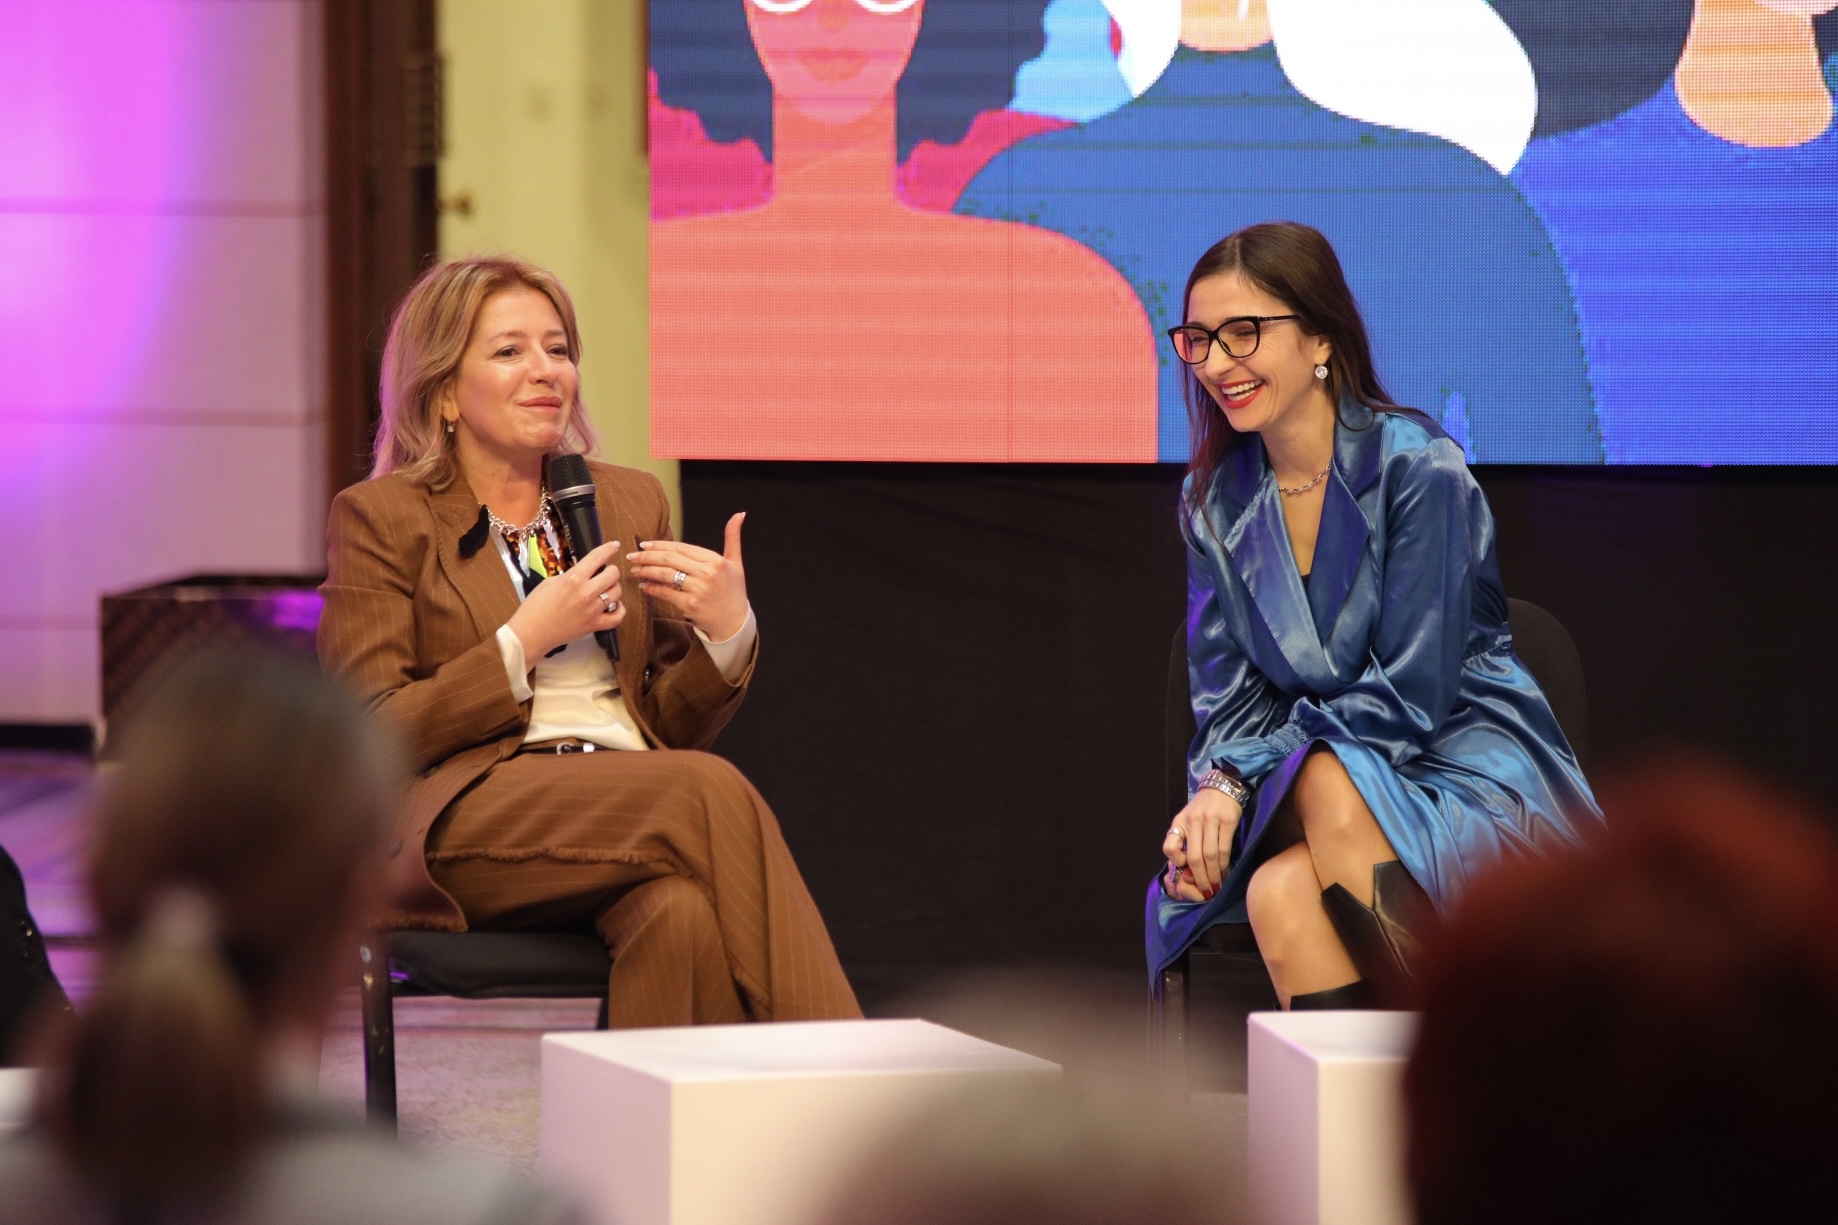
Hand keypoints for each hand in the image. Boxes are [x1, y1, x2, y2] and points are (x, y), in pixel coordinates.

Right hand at [504, 539, 625, 659]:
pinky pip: (617, 617)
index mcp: (573, 578)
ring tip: (606, 589)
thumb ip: (570, 576)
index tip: (615, 545)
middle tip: (604, 573)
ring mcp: (593, 610)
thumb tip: (584, 573)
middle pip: (613, 574)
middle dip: (610, 570)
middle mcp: (586, 592)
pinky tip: (614, 605)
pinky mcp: (595, 625)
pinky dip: (619, 610)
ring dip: (614, 588)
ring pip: (617, 593)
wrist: (531, 632)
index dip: (609, 549)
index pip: (597, 558)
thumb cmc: (535, 605)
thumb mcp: (550, 582)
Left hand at [627, 512, 748, 640]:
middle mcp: (707, 573)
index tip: (645, 545)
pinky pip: (666, 593)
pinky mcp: (690, 605)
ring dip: (646, 571)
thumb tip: (740, 513)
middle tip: (633, 556)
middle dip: (647, 556)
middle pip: (670, 559)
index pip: (682, 548)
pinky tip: (644, 586)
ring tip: (634, 569)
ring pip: (665, 575)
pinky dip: (652, 588)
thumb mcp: (736, 562)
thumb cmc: (734, 591)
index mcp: (715, 560)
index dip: (660, 545)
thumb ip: (733, 537)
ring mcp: (698, 589)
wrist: (735, 622)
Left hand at [1162, 786, 1242, 901]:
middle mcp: (1193, 821)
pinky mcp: (1228, 821)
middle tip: (1206, 891)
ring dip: (1214, 874)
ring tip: (1217, 886)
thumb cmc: (1202, 809)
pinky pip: (1225, 848)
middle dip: (1200, 878)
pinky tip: (1226, 872)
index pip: (1169, 846)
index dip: (1176, 863)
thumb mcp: (1186, 820)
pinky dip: (1225, 864)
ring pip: (1210, 855)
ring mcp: (1211, 820)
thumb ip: (1184, 840)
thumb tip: (1186, 869)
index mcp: (1179, 822)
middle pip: (1194, 857)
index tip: (1186, 872)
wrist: (1222, 788)